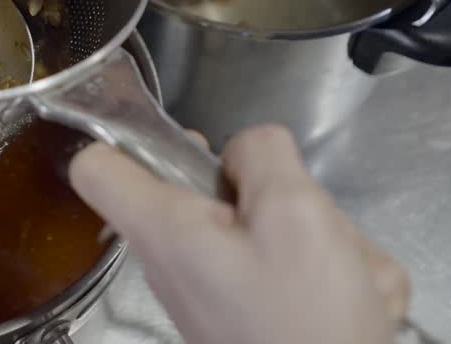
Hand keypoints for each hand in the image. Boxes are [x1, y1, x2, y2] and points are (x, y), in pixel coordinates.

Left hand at [69, 125, 409, 343]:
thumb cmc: (308, 322)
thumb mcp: (295, 213)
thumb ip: (264, 156)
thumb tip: (247, 148)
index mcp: (164, 229)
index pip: (96, 168)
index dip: (123, 134)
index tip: (172, 128)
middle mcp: (173, 261)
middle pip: (205, 188)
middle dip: (269, 191)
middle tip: (302, 215)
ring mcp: (211, 291)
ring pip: (258, 226)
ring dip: (316, 238)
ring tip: (343, 271)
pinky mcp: (246, 315)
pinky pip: (283, 268)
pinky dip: (326, 275)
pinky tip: (354, 298)